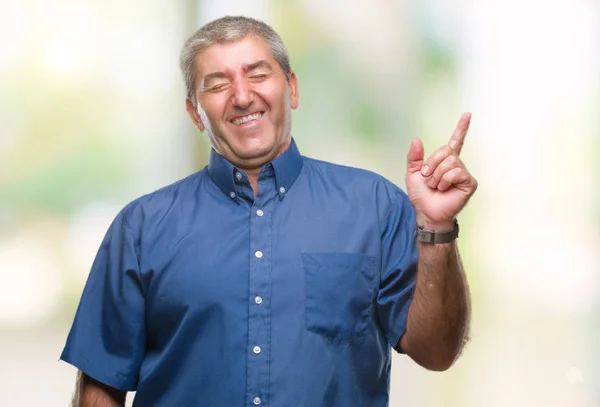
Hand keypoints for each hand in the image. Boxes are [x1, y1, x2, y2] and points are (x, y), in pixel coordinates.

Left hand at [405, 112, 477, 229]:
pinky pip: (456, 172)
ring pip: (450, 162)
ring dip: (437, 175)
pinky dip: (445, 180)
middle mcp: (456, 164)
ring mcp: (464, 173)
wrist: (426, 211)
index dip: (461, 128)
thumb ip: (414, 157)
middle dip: (432, 164)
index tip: (467, 115)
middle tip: (428, 178)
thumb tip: (417, 139)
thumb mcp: (413, 173)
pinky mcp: (469, 183)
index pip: (455, 141)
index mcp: (444, 161)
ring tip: (436, 186)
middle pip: (445, 150)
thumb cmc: (422, 195)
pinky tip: (444, 189)